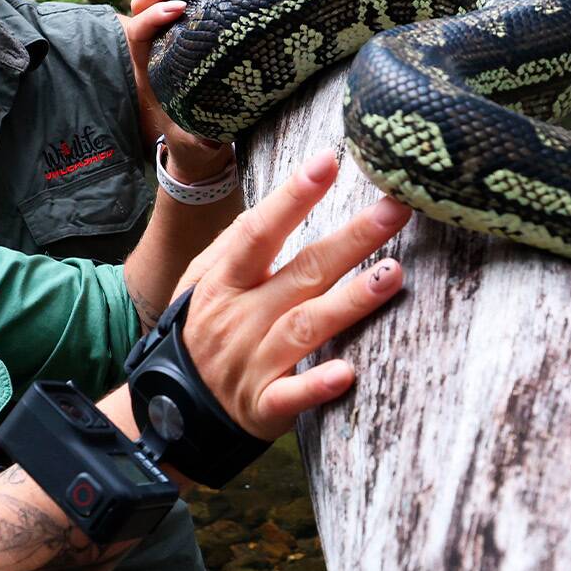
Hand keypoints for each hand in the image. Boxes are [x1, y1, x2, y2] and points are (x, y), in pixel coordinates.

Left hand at [120, 0, 231, 181]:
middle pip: (139, 9)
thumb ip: (195, 140)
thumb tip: (207, 140)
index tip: (174, 11)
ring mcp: (159, 36)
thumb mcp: (191, 140)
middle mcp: (147, 47)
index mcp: (145, 68)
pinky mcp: (174, 29)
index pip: (139, 34)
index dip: (152, 20)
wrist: (189, 136)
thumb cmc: (190, 135)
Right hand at [173, 151, 411, 439]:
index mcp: (224, 282)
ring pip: (306, 327)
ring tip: (393, 275)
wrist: (174, 410)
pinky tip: (347, 372)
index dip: (293, 196)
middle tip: (396, 209)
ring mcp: (253, 362)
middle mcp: (241, 317)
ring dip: (349, 302)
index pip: (260, 232)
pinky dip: (317, 384)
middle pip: (302, 272)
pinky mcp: (263, 406)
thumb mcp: (199, 283)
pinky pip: (291, 395)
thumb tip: (279, 201)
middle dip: (351, 239)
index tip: (329, 161)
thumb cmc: (201, 332)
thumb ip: (235, 246)